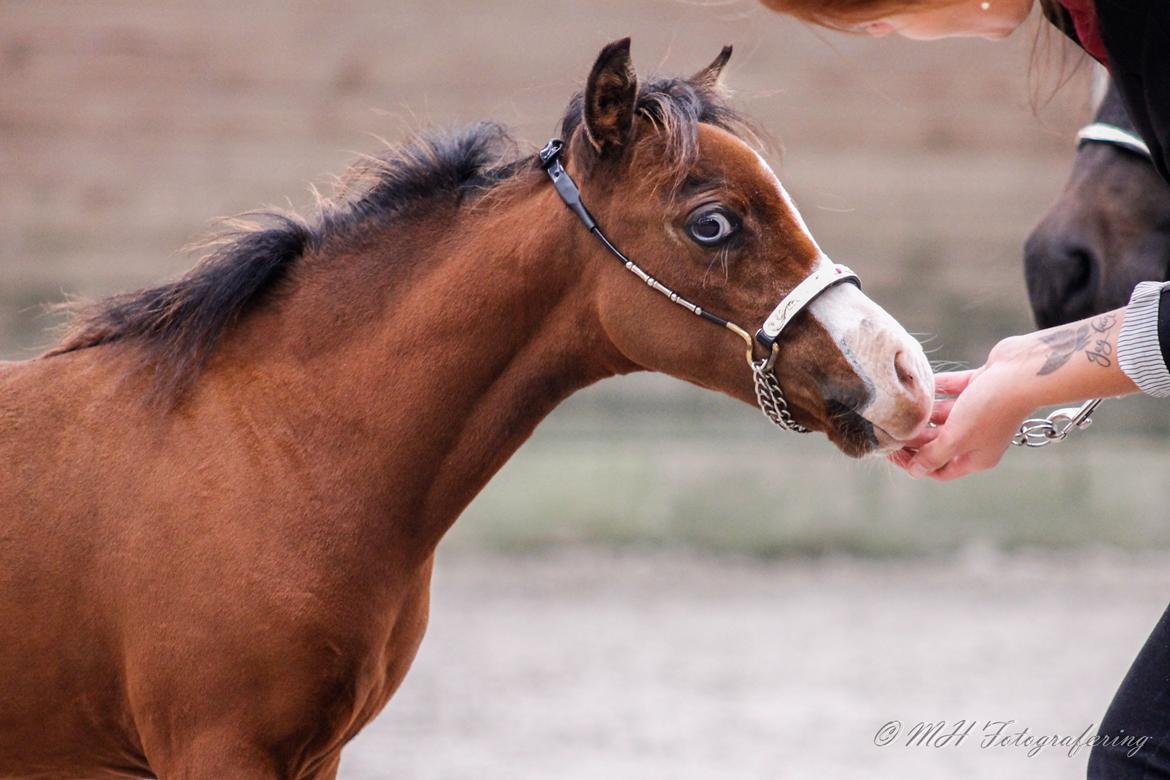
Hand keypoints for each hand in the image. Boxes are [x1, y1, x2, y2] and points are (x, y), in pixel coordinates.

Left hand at [887, 308, 1139, 480]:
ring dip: (925, 414)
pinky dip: (938, 388)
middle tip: (890, 428)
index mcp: (977, 457)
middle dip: (915, 438)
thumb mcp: (956, 438)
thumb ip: (934, 455)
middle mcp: (980, 437)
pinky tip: (920, 384)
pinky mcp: (981, 386)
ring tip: (899, 409)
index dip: (914, 464)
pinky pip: (953, 389)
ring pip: (945, 416)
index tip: (892, 452)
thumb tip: (915, 471)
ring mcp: (981, 411)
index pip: (940, 469)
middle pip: (939, 443)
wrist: (1025, 370)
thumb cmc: (991, 407)